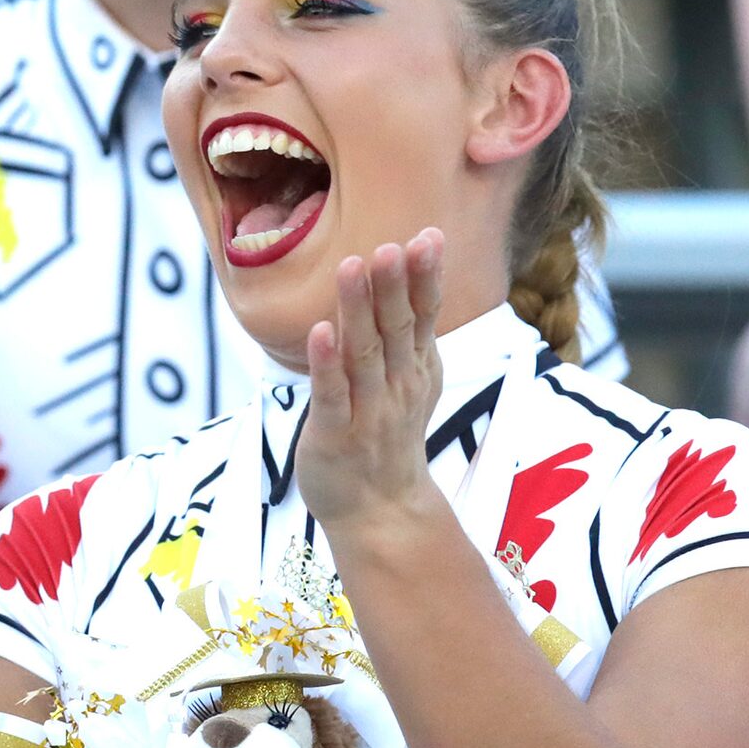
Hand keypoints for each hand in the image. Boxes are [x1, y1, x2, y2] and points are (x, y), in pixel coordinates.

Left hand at [295, 231, 446, 532]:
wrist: (380, 510)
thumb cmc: (387, 435)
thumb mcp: (410, 378)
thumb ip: (408, 328)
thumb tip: (412, 266)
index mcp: (415, 367)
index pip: (423, 315)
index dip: (425, 277)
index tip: (428, 237)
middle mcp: (397, 385)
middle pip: (396, 328)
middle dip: (393, 285)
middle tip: (391, 247)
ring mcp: (368, 411)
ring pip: (364, 354)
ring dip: (358, 309)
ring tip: (353, 267)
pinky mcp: (336, 435)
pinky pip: (332, 396)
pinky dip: (327, 364)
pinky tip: (320, 332)